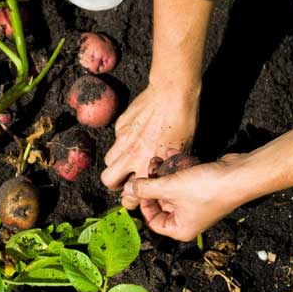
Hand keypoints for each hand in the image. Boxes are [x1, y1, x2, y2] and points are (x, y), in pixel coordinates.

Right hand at [101, 84, 197, 206]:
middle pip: (108, 180)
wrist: (173, 93)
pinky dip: (123, 142)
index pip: (130, 195)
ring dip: (116, 163)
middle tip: (126, 178)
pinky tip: (137, 135)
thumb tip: (158, 180)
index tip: (134, 195)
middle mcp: (132, 155)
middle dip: (115, 183)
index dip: (131, 198)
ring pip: (108, 161)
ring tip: (128, 158)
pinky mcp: (120, 125)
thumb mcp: (181, 152)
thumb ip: (164, 170)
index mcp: (148, 166)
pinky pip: (116, 140)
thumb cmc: (184, 123)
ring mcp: (123, 139)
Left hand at [123, 153, 246, 241]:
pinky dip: (179, 167)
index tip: (140, 186)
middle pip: (162, 203)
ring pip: (173, 188)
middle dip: (155, 182)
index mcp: (180, 229)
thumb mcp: (170, 187)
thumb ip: (146, 189)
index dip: (144, 203)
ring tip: (159, 157)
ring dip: (165, 172)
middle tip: (150, 166)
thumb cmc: (207, 188)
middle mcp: (189, 220)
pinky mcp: (205, 189)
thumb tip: (127, 190)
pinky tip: (174, 153)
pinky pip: (185, 179)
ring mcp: (198, 205)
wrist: (239, 175)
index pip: (153, 221)